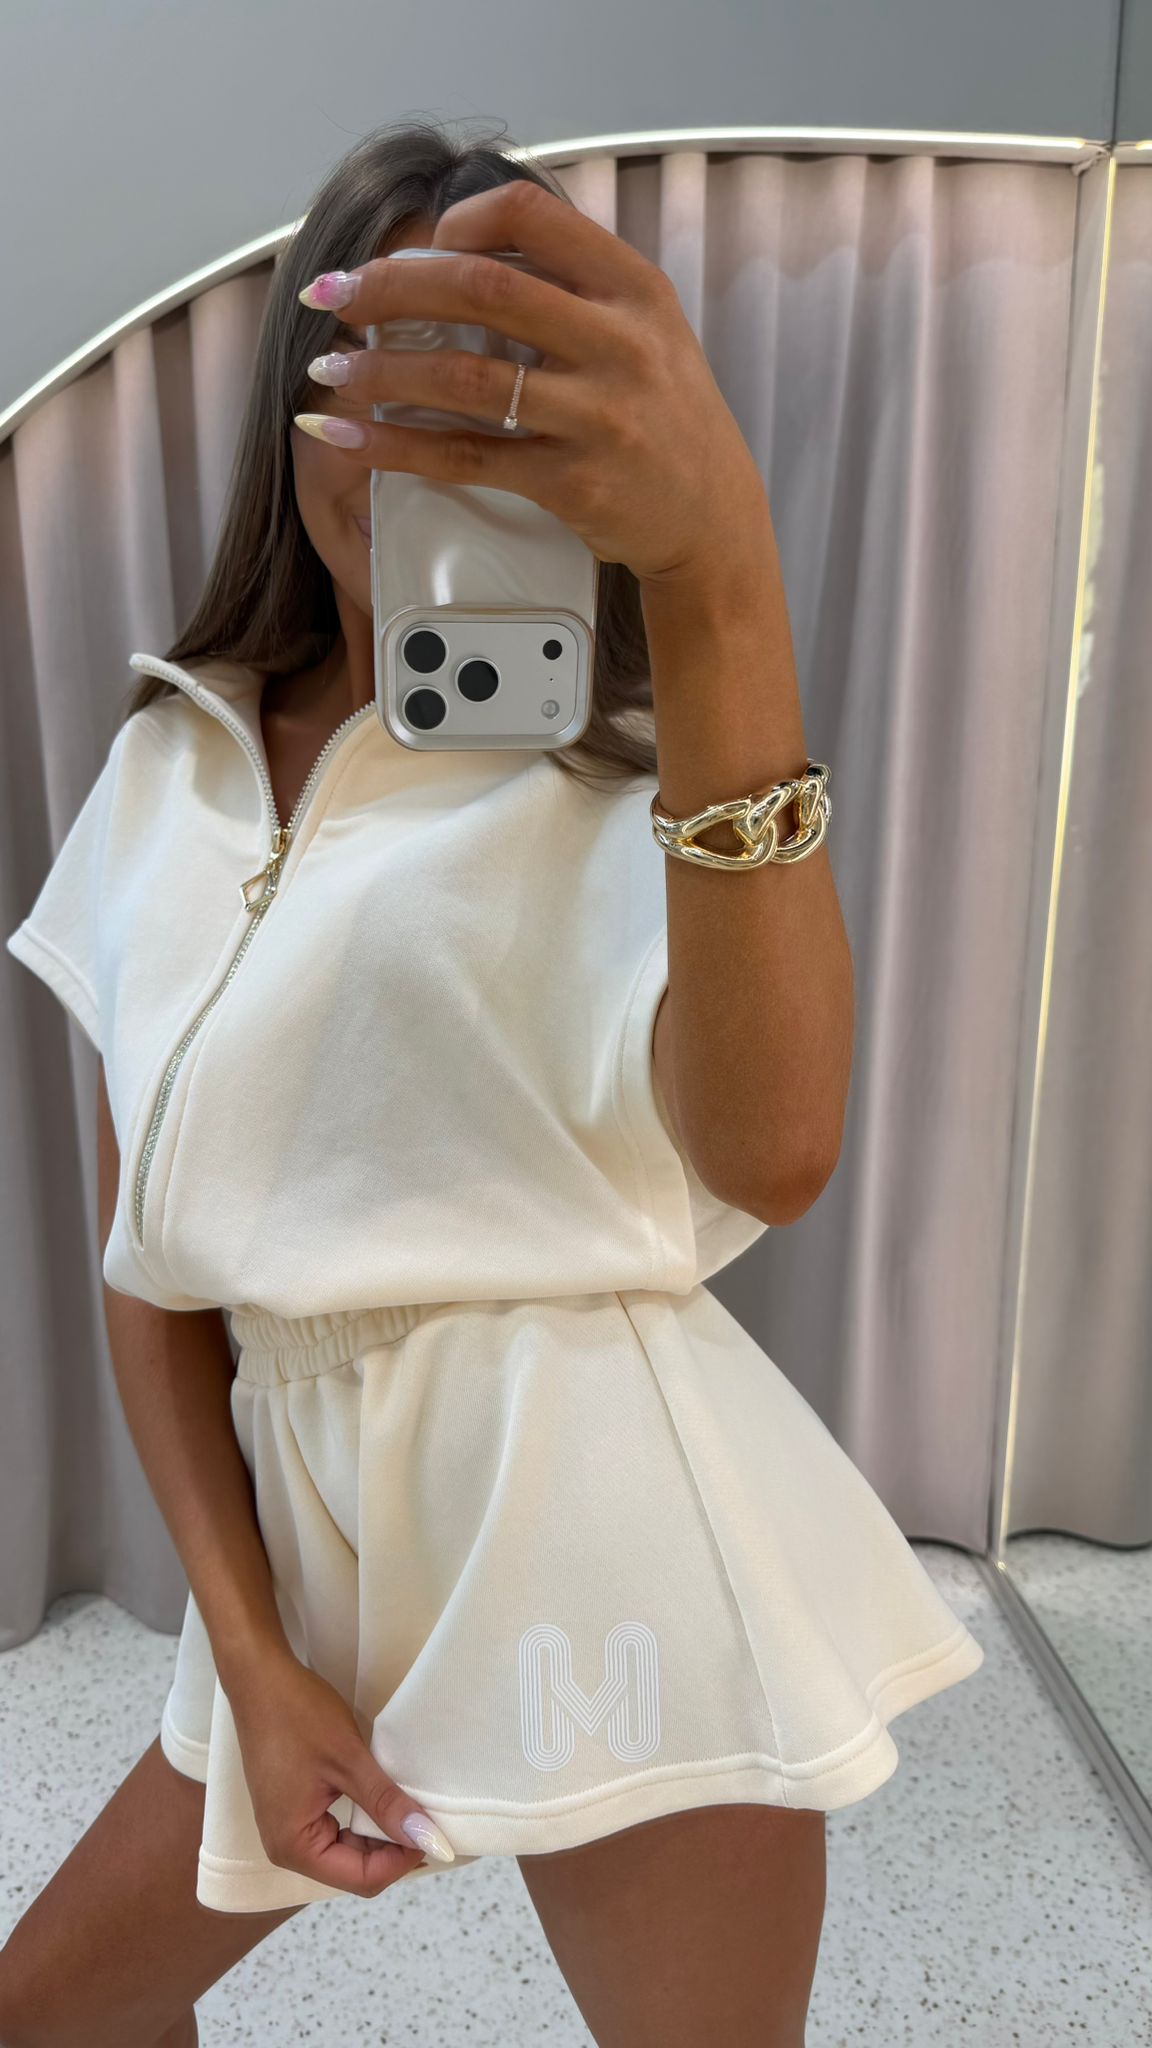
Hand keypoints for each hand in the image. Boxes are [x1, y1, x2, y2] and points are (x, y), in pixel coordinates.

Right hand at [227, 1644, 454, 1896]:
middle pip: (352, 1870)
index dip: (402, 1861)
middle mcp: (285, 1847)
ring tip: (409, 1809)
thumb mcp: (349, 1759)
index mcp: (294, 1846)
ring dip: (378, 1835)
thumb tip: (426, 1838)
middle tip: (426, 1819)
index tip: (432, 1832)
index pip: (361, 1879)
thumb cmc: (298, 1715)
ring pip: (345, 1851)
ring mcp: (286, 1828)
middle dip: (392, 1850)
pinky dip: (361, 1821)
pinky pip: (333, 1830)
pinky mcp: (291, 1809)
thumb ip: (386, 1803)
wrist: (259, 1678)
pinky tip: (382, 1801)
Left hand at [293, 179, 771, 591]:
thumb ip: (573, 288)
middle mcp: (619, 343)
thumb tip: (459, 254)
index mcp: (633, 288)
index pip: (529, 214)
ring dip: (380, 372)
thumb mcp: (647, 329)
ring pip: (464, 378)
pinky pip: (465, 457)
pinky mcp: (571, 482)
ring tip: (329, 371)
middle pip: (480, 286)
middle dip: (388, 287)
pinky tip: (350, 437)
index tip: (414, 246)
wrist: (711, 518)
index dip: (457, 220)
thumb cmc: (664, 418)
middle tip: (333, 296)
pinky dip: (396, 447)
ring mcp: (597, 416)